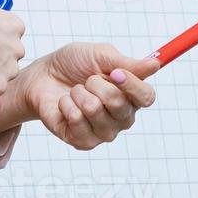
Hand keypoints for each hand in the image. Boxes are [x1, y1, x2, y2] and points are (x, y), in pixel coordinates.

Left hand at [15, 42, 160, 149]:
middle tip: (88, 79)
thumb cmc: (73, 64)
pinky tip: (65, 104)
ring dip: (79, 94)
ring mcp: (103, 132)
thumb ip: (127, 63)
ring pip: (95, 111)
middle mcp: (122, 117)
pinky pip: (76, 120)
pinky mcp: (84, 142)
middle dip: (97, 85)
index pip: (147, 97)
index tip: (115, 72)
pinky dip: (66, 105)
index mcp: (131, 95)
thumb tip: (155, 64)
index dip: (132, 85)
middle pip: (121, 105)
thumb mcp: (100, 55)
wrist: (42, 77)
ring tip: (74, 91)